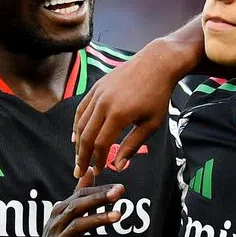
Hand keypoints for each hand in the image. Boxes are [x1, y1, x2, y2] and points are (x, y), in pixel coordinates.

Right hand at [26, 182, 124, 236]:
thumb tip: (91, 170)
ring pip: (78, 227)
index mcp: (60, 212)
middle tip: (118, 193)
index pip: (79, 196)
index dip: (99, 190)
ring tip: (118, 216)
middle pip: (77, 206)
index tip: (119, 187)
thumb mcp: (65, 218)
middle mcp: (57, 224)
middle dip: (98, 198)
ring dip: (99, 219)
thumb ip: (79, 195)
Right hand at [72, 36, 188, 175]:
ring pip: (81, 123)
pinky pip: (82, 109)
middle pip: (86, 135)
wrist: (156, 63)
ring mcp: (98, 93)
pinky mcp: (96, 87)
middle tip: (79, 172)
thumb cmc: (158, 95)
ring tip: (78, 157)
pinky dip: (77, 124)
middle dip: (82, 156)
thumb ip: (133, 145)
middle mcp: (104, 103)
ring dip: (77, 143)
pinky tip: (77, 136)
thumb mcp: (152, 123)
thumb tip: (119, 166)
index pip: (101, 144)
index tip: (98, 172)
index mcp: (119, 114)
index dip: (98, 160)